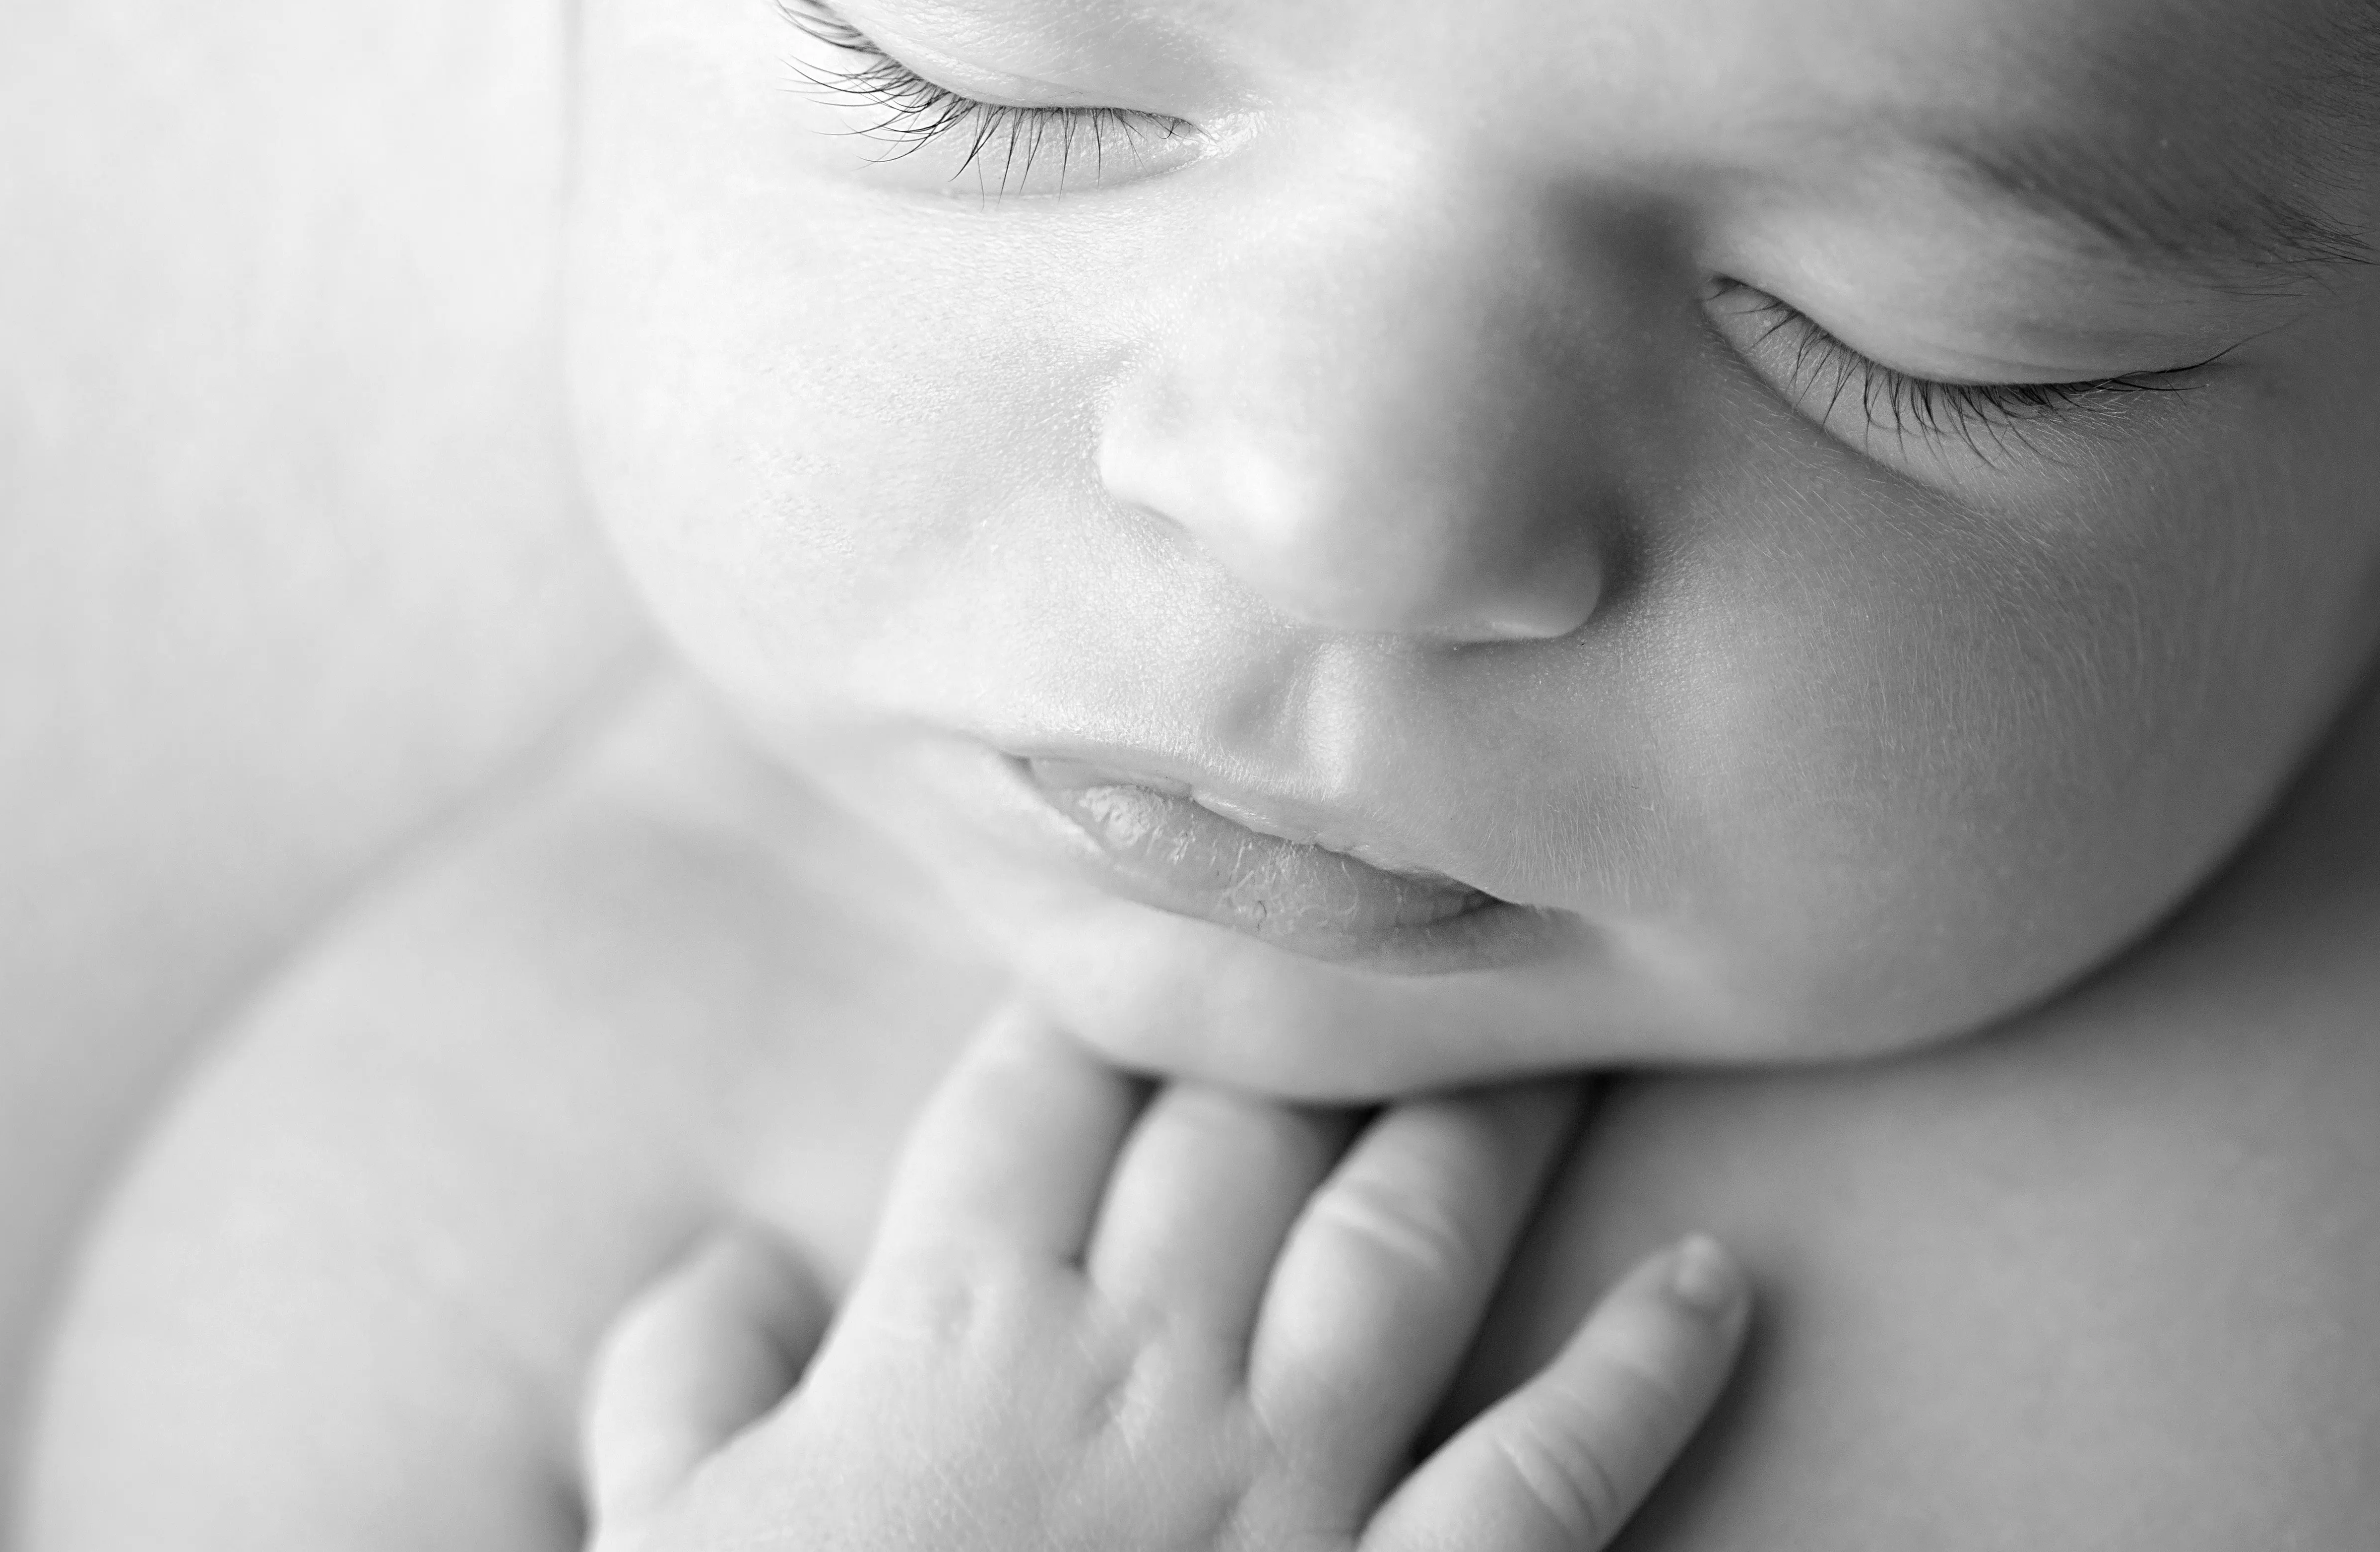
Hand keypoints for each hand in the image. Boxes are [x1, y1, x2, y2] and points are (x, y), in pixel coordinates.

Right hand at [579, 1000, 1747, 1550]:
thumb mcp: (658, 1538)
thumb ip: (681, 1381)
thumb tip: (734, 1260)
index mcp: (950, 1329)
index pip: (1045, 1075)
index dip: (1106, 978)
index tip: (1159, 902)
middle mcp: (1134, 1370)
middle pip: (1245, 1114)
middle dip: (1320, 991)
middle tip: (1412, 892)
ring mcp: (1282, 1496)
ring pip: (1406, 1240)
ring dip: (1490, 1118)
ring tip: (1570, 1011)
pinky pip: (1548, 1482)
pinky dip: (1645, 1379)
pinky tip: (1721, 1284)